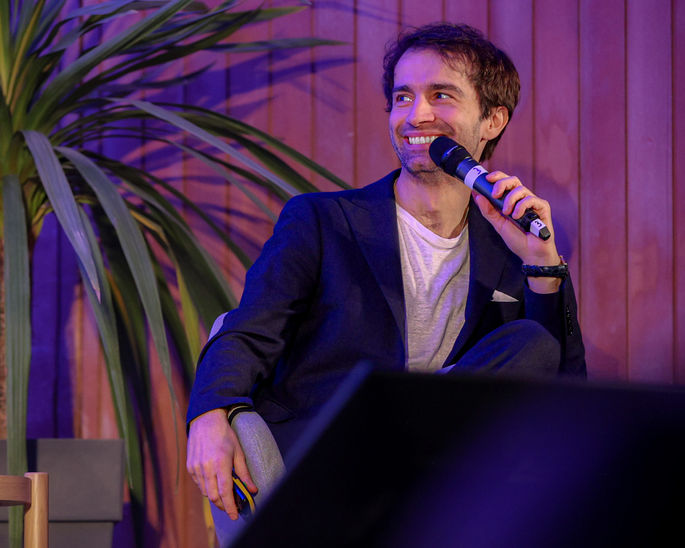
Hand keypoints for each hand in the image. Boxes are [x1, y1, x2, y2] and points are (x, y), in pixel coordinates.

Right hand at [186, 408, 257, 518]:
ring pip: (205, 492)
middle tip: (232, 507)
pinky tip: (214, 482)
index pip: (225, 492)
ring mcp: (196, 468)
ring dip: (215, 497)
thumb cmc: (225, 436)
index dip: (230, 507)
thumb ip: (244, 473)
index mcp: (220, 463)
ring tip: (225, 495)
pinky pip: (199, 484)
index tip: (235, 516)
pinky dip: (207, 488)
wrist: (206, 421)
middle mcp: (206, 467)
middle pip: (214, 496)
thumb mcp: (238, 452)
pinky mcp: (190, 467)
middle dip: (223, 505)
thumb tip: (253, 490)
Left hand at [473, 171, 560, 292]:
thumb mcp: (498, 224)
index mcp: (511, 201)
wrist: (531, 254)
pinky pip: (531, 199)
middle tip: (495, 194)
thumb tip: (476, 195)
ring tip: (507, 213)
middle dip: (502, 183)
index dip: (496, 176)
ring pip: (521, 189)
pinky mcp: (542, 207)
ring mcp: (532, 202)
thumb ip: (488, 210)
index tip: (487, 178)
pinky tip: (517, 216)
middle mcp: (522, 199)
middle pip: (513, 180)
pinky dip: (521, 206)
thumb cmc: (517, 239)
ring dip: (510, 199)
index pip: (505, 182)